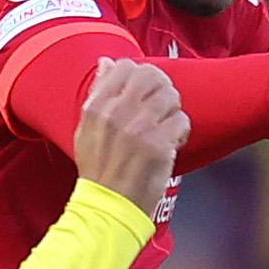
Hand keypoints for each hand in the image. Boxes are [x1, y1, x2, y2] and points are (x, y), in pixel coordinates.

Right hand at [71, 58, 188, 215]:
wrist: (108, 206)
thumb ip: (98, 93)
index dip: (140, 76)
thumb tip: (107, 62)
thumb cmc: (99, 170)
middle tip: (162, 106)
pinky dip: (181, 132)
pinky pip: (182, 121)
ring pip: (171, 96)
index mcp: (97, 106)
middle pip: (152, 75)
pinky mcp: (159, 145)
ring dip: (173, 111)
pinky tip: (172, 143)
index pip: (125, 66)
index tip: (143, 93)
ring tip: (166, 128)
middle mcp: (117, 112)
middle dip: (162, 88)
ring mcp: (139, 127)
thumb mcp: (86, 128)